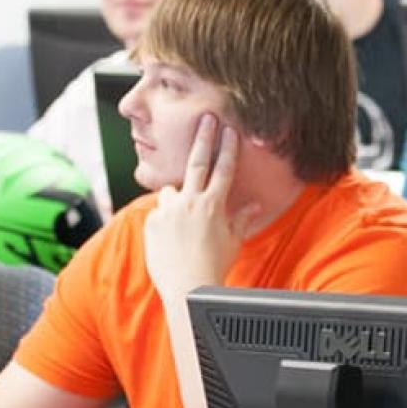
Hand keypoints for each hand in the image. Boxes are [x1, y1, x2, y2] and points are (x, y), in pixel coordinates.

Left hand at [143, 113, 260, 301]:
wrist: (187, 289)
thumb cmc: (214, 268)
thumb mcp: (233, 242)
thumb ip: (241, 219)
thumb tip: (255, 206)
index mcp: (213, 206)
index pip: (223, 169)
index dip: (227, 147)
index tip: (228, 129)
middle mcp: (190, 203)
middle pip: (197, 162)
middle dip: (203, 138)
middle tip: (205, 119)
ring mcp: (169, 211)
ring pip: (171, 191)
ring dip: (177, 196)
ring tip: (183, 218)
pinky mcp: (151, 223)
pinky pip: (158, 213)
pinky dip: (165, 219)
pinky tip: (172, 237)